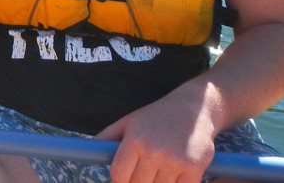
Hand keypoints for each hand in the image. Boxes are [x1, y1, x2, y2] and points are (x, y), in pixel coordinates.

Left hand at [96, 92, 216, 182]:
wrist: (194, 108)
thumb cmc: (157, 116)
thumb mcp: (129, 121)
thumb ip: (108, 137)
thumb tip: (88, 149)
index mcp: (134, 140)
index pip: (119, 176)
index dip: (119, 181)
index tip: (124, 179)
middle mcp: (153, 150)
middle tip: (142, 175)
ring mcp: (174, 160)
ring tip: (157, 174)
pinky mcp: (194, 168)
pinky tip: (172, 177)